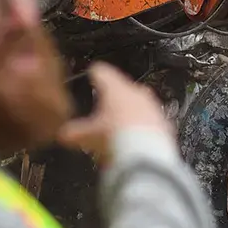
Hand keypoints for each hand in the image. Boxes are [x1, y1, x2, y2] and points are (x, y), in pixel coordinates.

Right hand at [57, 63, 172, 163]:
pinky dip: (143, 125)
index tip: (93, 71)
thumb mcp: (89, 137)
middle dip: (115, 94)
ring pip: (139, 102)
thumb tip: (63, 134)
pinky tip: (136, 137)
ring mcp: (153, 106)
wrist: (147, 156)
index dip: (95, 72)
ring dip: (130, 110)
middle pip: (123, 87)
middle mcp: (136, 92)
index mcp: (116, 88)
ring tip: (120, 124)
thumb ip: (74, 133)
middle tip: (106, 102)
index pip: (102, 72)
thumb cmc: (116, 138)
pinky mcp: (165, 123)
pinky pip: (151, 119)